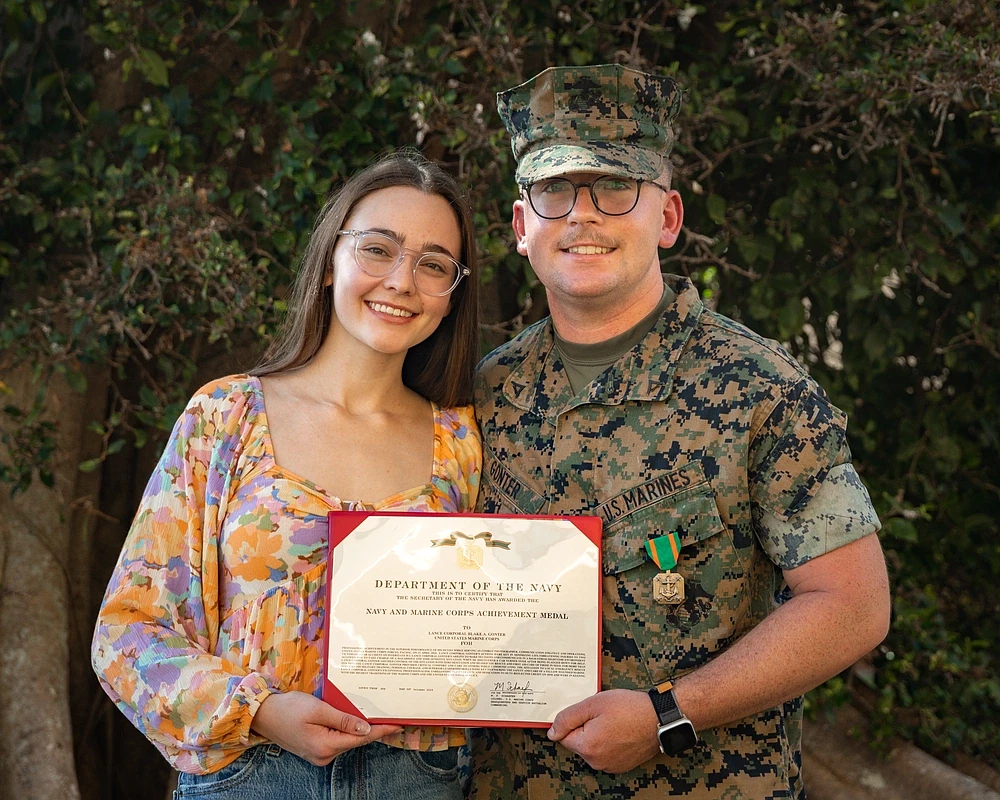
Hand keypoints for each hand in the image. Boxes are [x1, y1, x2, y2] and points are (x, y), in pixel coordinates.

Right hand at [251, 691, 401, 765]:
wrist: (263, 714)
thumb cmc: (288, 709)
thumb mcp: (318, 710)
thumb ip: (343, 719)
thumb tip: (365, 729)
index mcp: (326, 746)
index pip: (361, 738)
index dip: (381, 731)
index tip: (397, 725)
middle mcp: (324, 755)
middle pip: (355, 740)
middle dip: (372, 729)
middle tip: (392, 717)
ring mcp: (319, 754)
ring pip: (346, 739)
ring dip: (360, 728)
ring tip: (377, 716)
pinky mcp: (315, 748)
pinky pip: (337, 739)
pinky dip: (347, 730)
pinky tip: (355, 720)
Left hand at [546, 689, 660, 773]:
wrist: (660, 718)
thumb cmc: (630, 708)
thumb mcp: (593, 704)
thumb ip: (568, 717)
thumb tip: (552, 732)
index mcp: (588, 747)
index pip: (564, 736)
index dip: (574, 720)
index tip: (588, 712)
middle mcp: (597, 761)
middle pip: (578, 742)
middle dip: (586, 727)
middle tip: (603, 713)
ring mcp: (610, 765)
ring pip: (592, 747)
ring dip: (598, 734)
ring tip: (614, 720)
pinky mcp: (621, 765)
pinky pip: (606, 752)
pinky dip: (610, 741)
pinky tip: (621, 729)